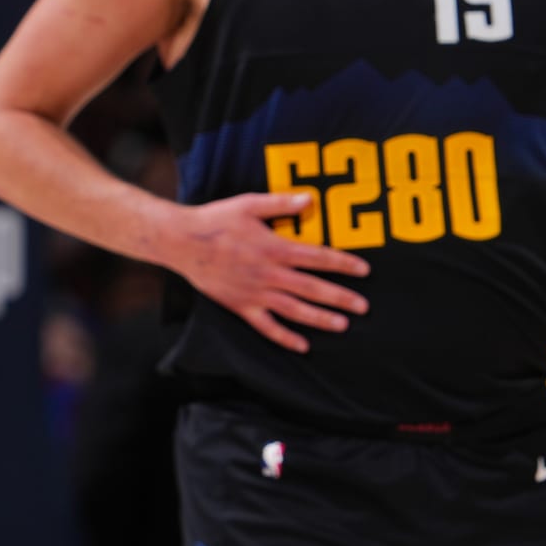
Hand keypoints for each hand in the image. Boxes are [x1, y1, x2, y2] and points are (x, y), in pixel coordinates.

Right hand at [171, 192, 370, 353]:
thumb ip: (281, 203)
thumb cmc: (216, 220)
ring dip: (320, 319)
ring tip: (342, 326)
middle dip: (340, 297)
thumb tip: (310, 199)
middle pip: (312, 288)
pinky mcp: (241, 305)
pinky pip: (266, 326)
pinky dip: (285, 337)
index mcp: (274, 248)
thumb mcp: (249, 204)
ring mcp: (256, 293)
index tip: (363, 270)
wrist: (182, 242)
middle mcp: (269, 274)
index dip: (342, 263)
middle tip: (363, 306)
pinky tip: (302, 346)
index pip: (317, 257)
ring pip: (295, 310)